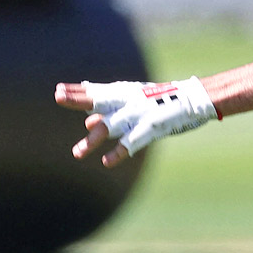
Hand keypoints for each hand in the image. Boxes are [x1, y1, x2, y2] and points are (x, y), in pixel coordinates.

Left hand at [55, 77, 217, 166]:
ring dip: (93, 139)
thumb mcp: (135, 101)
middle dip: (79, 99)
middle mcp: (129, 100)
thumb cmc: (162, 101)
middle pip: (99, 99)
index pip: (96, 91)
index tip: (58, 90)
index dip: (77, 91)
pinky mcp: (151, 128)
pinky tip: (107, 162)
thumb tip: (86, 120)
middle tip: (59, 96)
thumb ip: (110, 110)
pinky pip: (132, 142)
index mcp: (124, 92)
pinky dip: (119, 152)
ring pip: (111, 126)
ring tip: (77, 153)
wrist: (194, 100)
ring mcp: (139, 114)